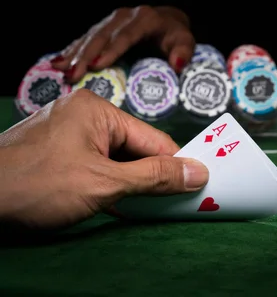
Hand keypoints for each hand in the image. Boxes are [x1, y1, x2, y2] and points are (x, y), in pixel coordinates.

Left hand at [0, 89, 207, 229]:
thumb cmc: (36, 186)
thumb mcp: (104, 183)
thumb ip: (154, 177)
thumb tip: (198, 172)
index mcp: (97, 110)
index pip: (152, 139)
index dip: (176, 164)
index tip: (199, 186)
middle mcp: (83, 114)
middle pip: (134, 148)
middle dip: (151, 176)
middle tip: (175, 202)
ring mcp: (67, 132)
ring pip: (115, 158)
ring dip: (130, 183)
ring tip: (146, 206)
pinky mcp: (56, 151)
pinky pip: (96, 164)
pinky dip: (108, 183)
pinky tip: (118, 202)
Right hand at [51, 5, 194, 82]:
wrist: (167, 21)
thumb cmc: (175, 35)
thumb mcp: (184, 41)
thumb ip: (184, 52)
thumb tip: (178, 65)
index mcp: (144, 19)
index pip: (125, 36)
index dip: (110, 50)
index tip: (96, 65)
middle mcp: (124, 16)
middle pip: (102, 36)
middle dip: (85, 55)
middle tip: (73, 74)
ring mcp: (110, 20)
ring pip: (89, 36)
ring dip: (74, 53)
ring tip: (60, 70)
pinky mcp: (103, 26)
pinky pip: (85, 38)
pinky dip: (71, 50)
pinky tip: (58, 62)